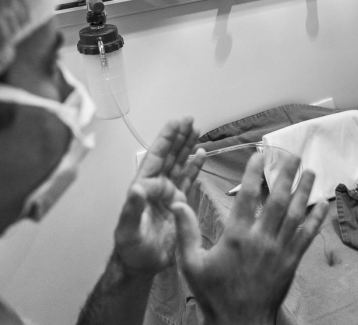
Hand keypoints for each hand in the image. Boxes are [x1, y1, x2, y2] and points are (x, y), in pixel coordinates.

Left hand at [113, 118, 205, 275]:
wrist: (143, 265)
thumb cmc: (132, 249)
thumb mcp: (128, 230)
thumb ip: (131, 209)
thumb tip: (136, 188)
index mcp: (145, 186)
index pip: (157, 157)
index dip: (166, 139)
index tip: (176, 123)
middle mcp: (157, 186)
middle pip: (170, 155)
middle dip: (179, 137)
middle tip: (190, 119)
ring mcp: (169, 193)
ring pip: (180, 164)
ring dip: (188, 147)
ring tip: (197, 130)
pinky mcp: (180, 203)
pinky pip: (188, 180)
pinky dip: (195, 166)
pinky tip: (201, 154)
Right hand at [170, 151, 329, 324]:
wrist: (240, 323)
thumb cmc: (214, 294)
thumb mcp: (191, 264)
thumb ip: (185, 232)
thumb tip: (177, 203)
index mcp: (236, 236)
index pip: (246, 196)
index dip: (253, 173)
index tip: (258, 155)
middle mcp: (261, 239)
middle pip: (277, 199)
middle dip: (286, 175)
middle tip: (293, 156)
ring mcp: (279, 250)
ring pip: (295, 214)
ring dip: (304, 191)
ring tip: (311, 172)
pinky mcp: (292, 261)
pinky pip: (307, 235)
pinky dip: (316, 219)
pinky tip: (322, 204)